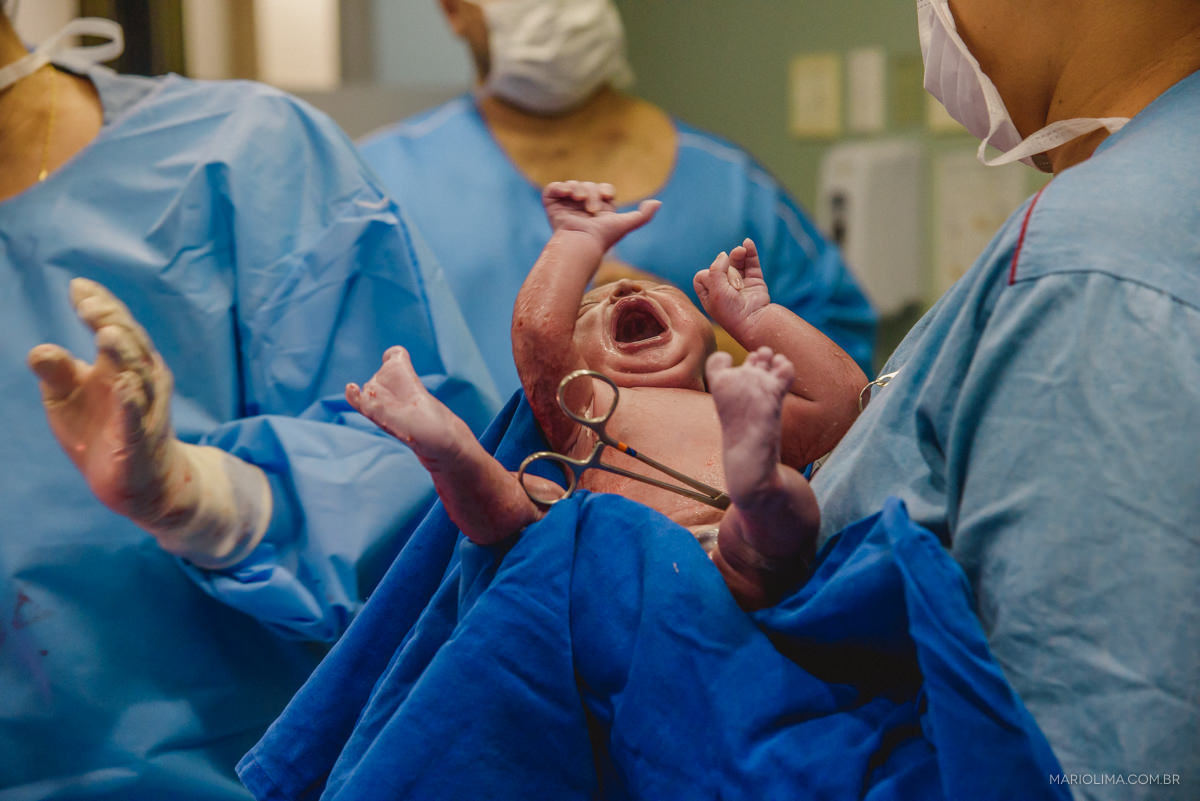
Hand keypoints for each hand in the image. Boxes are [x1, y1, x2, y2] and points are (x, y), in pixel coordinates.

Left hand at [27, 279, 268, 566]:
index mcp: (126, 365)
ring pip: (139, 376)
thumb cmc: (102, 430)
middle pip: (131, 345)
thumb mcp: (69, 397)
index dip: (101, 306)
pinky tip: (122, 386)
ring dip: (124, 354)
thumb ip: (57, 371)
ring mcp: (145, 411)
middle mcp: (144, 382)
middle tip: (89, 304)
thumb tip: (38, 349)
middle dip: (111, 321)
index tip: (78, 287)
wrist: (139, 482)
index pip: (118, 327)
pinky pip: (137, 419)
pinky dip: (131, 402)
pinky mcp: (139, 441)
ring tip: (106, 333)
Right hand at [542, 180, 660, 251]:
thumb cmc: (602, 237)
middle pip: (588, 185)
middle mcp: (581, 206)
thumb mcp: (626, 224)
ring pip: (573, 184)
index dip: (605, 190)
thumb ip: (643, 215)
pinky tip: (566, 194)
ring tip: (578, 201)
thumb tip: (658, 203)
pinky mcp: (551, 204)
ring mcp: (565, 204)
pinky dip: (559, 187)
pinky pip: (554, 188)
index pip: (603, 189)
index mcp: (598, 209)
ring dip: (577, 189)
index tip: (607, 197)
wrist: (580, 243)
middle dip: (591, 193)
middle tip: (591, 209)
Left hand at [694, 238, 771, 335]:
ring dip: (737, 254)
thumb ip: (715, 269)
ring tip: (740, 251)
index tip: (715, 283)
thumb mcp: (715, 290)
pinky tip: (748, 243)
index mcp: (710, 296)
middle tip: (731, 282)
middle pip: (720, 267)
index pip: (702, 277)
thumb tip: (723, 254)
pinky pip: (751, 262)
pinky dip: (750, 252)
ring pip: (736, 262)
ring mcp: (740, 283)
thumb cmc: (730, 311)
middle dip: (725, 269)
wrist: (754, 320)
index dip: (707, 275)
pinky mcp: (755, 281)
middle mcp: (724, 289)